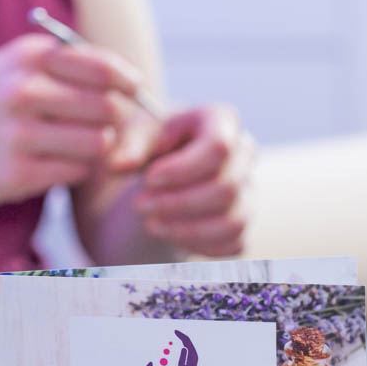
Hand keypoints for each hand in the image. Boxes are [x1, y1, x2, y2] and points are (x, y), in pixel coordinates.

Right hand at [0, 34, 140, 206]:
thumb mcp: (17, 65)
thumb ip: (69, 63)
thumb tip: (129, 81)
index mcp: (27, 58)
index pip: (103, 70)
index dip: (128, 84)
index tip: (132, 92)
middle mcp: (22, 93)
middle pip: (108, 110)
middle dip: (113, 120)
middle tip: (102, 125)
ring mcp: (19, 136)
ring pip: (98, 144)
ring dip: (98, 148)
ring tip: (79, 144)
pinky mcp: (18, 175)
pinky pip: (78, 172)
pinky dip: (77, 169)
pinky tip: (58, 162)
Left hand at [128, 105, 254, 256]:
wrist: (163, 169)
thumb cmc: (153, 144)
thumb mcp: (137, 134)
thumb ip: (129, 145)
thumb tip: (118, 165)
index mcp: (223, 121)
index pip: (218, 147)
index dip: (183, 169)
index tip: (149, 178)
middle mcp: (245, 155)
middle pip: (226, 188)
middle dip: (178, 203)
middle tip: (139, 205)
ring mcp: (249, 191)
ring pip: (232, 222)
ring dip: (186, 229)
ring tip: (149, 224)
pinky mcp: (243, 224)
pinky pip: (232, 244)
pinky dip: (199, 245)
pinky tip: (169, 234)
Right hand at [174, 329, 198, 365]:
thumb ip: (183, 356)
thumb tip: (184, 347)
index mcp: (192, 354)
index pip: (187, 341)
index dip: (181, 335)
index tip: (175, 331)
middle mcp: (194, 353)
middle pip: (188, 341)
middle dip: (182, 335)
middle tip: (175, 331)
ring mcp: (194, 355)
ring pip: (189, 344)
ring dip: (183, 339)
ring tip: (177, 335)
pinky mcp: (193, 357)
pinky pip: (188, 348)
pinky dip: (184, 343)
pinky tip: (181, 343)